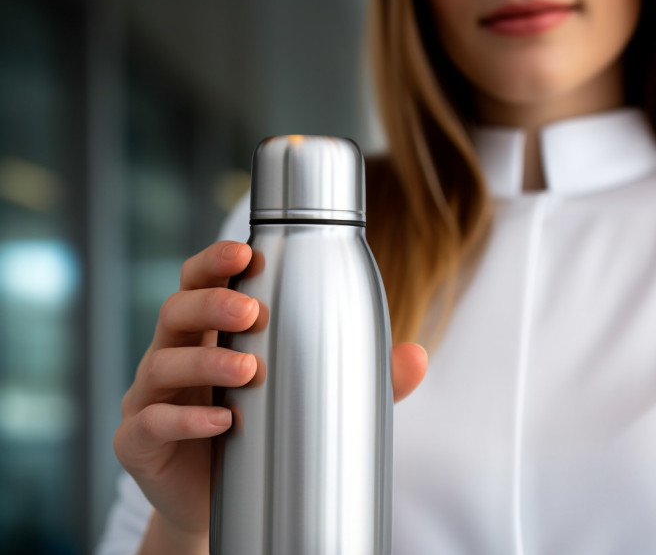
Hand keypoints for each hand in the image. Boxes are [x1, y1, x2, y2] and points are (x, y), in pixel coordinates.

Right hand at [112, 241, 427, 551]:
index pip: (201, 284)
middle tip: (253, 309)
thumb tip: (417, 357)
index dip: (215, 262)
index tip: (245, 252)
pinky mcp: (138, 443)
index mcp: (209, 334)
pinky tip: (222, 422)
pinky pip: (150, 424)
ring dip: (205, 359)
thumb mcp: (310, 400)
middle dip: (212, 302)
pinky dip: (185, 420)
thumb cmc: (260, 435)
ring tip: (247, 368)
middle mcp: (173, 357)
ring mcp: (150, 399)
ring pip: (161, 364)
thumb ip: (363, 379)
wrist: (218, 502)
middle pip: (176, 311)